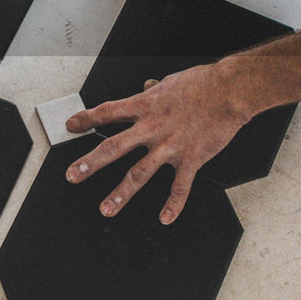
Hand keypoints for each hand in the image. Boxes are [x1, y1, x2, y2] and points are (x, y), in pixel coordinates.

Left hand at [62, 64, 252, 223]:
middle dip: (90, 163)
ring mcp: (170, 146)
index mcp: (145, 106)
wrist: (230, 91)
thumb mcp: (170, 82)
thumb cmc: (202, 84)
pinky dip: (173, 204)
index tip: (70, 126)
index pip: (107, 112)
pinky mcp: (191, 158)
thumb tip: (146, 87)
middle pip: (113, 147)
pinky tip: (165, 218)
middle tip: (72, 175)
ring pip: (139, 173)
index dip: (86, 119)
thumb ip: (154, 90)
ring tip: (106, 208)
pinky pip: (180, 187)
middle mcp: (152, 127)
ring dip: (121, 193)